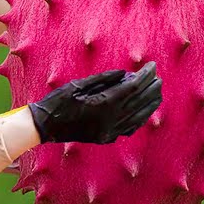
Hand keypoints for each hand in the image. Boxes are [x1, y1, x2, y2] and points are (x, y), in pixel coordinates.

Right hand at [28, 62, 163, 143]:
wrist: (44, 126)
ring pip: (137, 117)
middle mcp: (109, 119)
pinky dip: (139, 118)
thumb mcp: (79, 84)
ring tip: (158, 93)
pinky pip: (129, 128)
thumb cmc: (58, 101)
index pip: (133, 87)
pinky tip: (145, 112)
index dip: (145, 75)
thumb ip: (104, 79)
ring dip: (149, 104)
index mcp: (103, 104)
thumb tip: (126, 74)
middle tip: (159, 77)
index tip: (152, 66)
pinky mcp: (105, 137)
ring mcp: (108, 131)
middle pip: (138, 102)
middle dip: (151, 88)